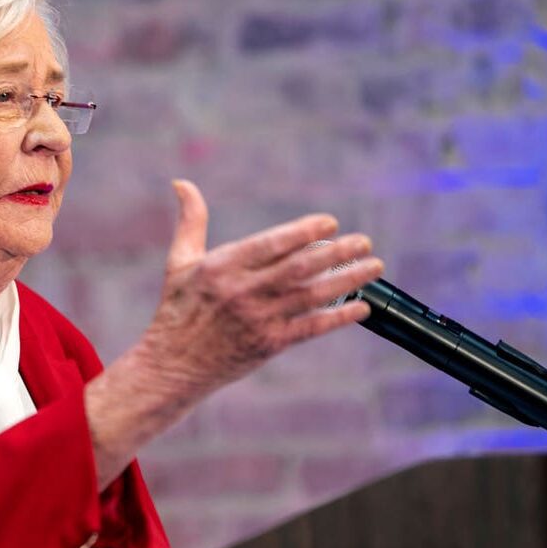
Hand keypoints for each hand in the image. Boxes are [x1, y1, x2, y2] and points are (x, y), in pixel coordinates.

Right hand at [84, 180, 382, 485]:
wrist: (172, 365)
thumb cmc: (177, 309)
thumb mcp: (179, 262)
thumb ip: (190, 221)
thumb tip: (182, 182)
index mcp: (221, 267)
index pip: (271, 244)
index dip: (304, 231)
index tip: (330, 222)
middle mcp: (242, 292)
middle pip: (299, 268)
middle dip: (337, 252)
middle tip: (364, 241)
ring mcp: (258, 319)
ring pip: (312, 296)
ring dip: (347, 280)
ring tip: (374, 265)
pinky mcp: (269, 344)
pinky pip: (311, 328)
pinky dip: (339, 317)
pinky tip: (362, 307)